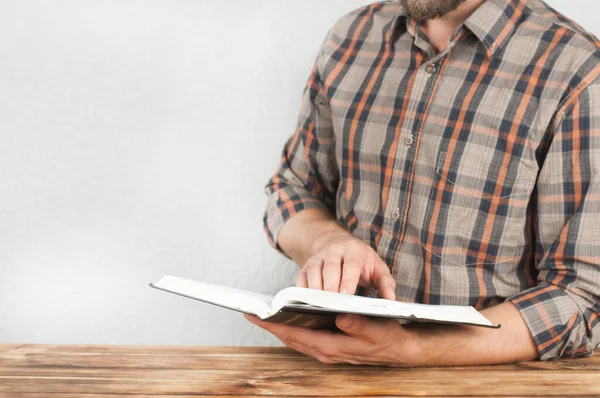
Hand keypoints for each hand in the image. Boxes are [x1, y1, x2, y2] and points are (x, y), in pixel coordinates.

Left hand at [244, 313, 419, 365]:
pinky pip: (305, 339)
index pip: (295, 335)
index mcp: (331, 347)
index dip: (274, 325)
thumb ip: (356, 323)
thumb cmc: (386, 336)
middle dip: (271, 326)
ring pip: (296, 340)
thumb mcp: (374, 328)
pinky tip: (289, 319)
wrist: (399, 350)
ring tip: (265, 314)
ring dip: (280, 328)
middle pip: (290, 339)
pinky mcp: (331, 347)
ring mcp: (327, 351)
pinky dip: (293, 330)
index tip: (257, 315)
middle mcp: (325, 351)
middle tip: (252, 312)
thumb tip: (338, 316)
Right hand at [296, 232, 395, 299]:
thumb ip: (386, 284)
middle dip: (330, 287)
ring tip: (320, 308)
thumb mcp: (378, 268)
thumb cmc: (362, 262)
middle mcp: (334, 251)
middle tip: (332, 305)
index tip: (346, 295)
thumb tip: (391, 301)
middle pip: (330, 268)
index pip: (350, 264)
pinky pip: (301, 278)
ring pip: (313, 272)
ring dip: (315, 290)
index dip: (347, 280)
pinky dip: (302, 291)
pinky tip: (307, 304)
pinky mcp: (306, 266)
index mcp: (354, 251)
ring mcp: (318, 258)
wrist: (340, 245)